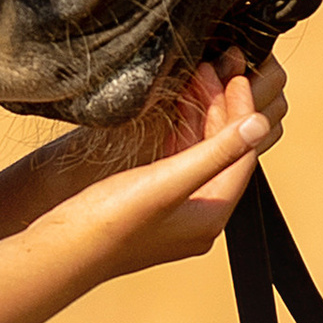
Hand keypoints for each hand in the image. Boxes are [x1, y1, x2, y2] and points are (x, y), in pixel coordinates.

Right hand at [69, 51, 285, 279]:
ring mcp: (176, 216)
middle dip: (219, 110)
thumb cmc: (110, 221)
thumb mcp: (169, 179)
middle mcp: (199, 220)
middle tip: (210, 70)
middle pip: (223, 155)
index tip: (236, 77)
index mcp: (211, 215)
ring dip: (199, 119)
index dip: (242, 111)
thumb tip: (261, 125)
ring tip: (193, 79)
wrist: (61, 252)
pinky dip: (179, 135)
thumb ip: (217, 151)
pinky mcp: (152, 210)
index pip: (243, 154)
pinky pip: (178, 165)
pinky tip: (171, 110)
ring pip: (200, 157)